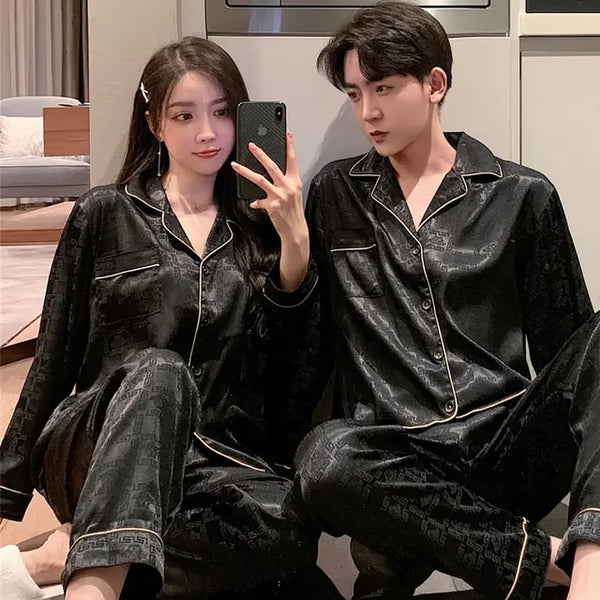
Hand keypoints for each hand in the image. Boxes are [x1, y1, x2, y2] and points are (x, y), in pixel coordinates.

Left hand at [231, 131, 306, 245]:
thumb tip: (270, 179)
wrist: (295, 229)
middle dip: (260, 154)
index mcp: (295, 182)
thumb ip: (284, 185)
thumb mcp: (293, 195)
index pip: (293, 160)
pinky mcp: (271, 205)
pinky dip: (255, 202)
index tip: (287, 134)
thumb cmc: (294, 212)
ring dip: (245, 171)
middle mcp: (288, 186)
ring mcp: (279, 196)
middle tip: (251, 145)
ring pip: (259, 179)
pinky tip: (254, 203)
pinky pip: (258, 200)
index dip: (290, 146)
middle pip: (272, 166)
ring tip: (236, 165)